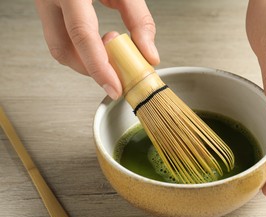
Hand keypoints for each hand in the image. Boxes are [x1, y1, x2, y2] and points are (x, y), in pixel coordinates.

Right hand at [34, 0, 159, 98]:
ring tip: (111, 59)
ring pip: (59, 49)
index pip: (82, 36)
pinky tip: (101, 48)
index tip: (115, 87)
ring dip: (86, 63)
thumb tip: (149, 55)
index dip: (99, 67)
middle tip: (117, 75)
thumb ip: (140, 20)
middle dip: (91, 70)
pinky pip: (61, 39)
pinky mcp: (47, 9)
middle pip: (64, 50)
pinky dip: (82, 51)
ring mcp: (44, 3)